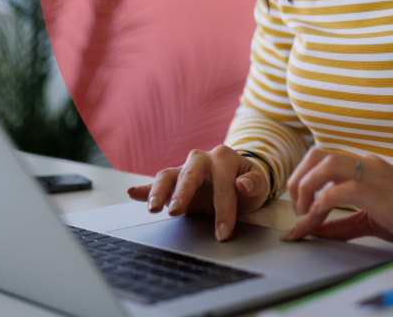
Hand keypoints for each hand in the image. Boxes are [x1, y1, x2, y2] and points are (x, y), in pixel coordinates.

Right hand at [126, 145, 270, 241]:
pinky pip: (156, 183)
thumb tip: (242, 183)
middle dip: (182, 193)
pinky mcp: (174, 181)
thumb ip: (255, 183)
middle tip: (176, 211)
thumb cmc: (247, 182)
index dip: (224, 211)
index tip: (223, 233)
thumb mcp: (259, 183)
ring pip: (168, 176)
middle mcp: (201, 159)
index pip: (223, 186)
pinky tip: (133, 194)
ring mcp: (185, 169)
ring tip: (154, 208)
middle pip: (189, 175)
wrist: (236, 178)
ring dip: (159, 191)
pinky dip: (144, 189)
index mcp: (224, 158)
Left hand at [281, 149, 392, 249]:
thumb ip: (341, 224)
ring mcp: (373, 175)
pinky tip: (320, 217)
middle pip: (318, 155)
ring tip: (305, 213)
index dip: (303, 182)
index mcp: (365, 167)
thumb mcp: (369, 220)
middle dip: (298, 180)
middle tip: (297, 209)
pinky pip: (341, 189)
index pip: (322, 160)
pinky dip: (323, 202)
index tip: (298, 213)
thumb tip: (313, 229)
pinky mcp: (378, 192)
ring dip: (306, 188)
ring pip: (325, 164)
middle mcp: (367, 164)